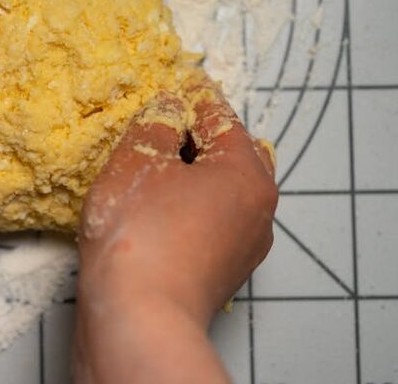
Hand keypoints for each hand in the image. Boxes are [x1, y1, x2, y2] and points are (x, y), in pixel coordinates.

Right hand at [73, 76, 276, 383]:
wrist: (140, 318)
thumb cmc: (140, 234)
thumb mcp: (139, 159)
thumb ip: (157, 122)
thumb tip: (169, 107)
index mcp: (247, 173)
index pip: (220, 117)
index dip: (194, 94)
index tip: (180, 80)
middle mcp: (258, 209)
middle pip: (232, 155)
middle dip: (200, 136)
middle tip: (165, 122)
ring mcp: (244, 246)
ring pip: (223, 191)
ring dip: (195, 173)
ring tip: (158, 165)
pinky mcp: (222, 272)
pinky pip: (211, 221)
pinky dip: (191, 205)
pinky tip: (160, 207)